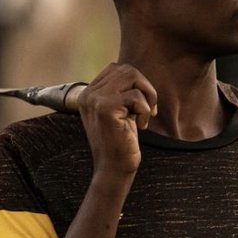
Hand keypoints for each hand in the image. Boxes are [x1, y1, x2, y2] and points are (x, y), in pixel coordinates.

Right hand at [77, 62, 157, 179]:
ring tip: (144, 116)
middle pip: (126, 69)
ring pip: (132, 77)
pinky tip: (140, 126)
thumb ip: (122, 93)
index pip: (116, 68)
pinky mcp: (106, 109)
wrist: (113, 169)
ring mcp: (95, 100)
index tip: (142, 104)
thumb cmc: (121, 143)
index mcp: (88, 93)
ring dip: (147, 96)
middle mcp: (88, 94)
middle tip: (149, 109)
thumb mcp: (120, 113)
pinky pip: (136, 96)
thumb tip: (138, 76)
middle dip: (145, 87)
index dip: (136, 82)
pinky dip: (145, 110)